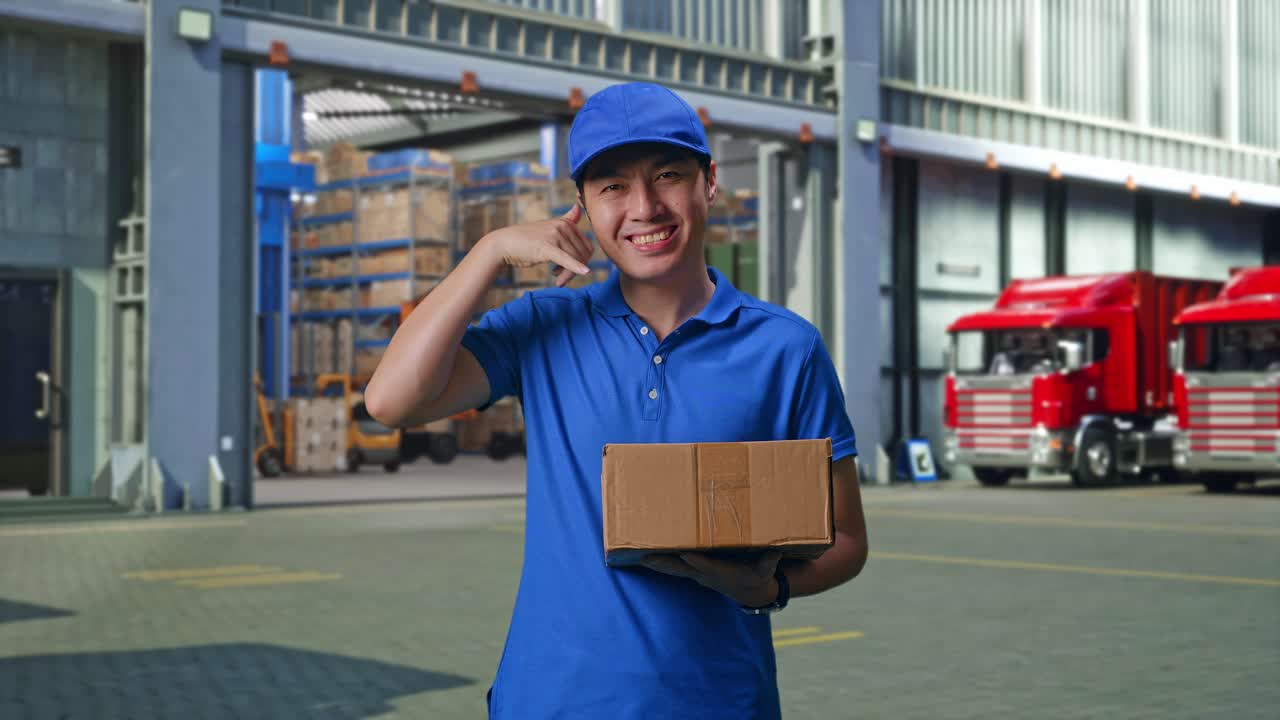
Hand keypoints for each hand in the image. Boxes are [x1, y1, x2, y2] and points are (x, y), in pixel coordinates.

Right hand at [480, 203, 592, 286]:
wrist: (504, 244)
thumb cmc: (527, 239)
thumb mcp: (548, 227)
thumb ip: (566, 220)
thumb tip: (577, 207)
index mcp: (566, 223)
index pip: (587, 246)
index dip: (582, 261)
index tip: (568, 269)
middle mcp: (563, 226)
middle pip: (582, 255)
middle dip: (575, 270)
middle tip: (561, 277)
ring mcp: (555, 235)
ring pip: (575, 260)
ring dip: (568, 274)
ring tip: (557, 279)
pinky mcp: (548, 247)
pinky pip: (566, 260)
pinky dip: (576, 268)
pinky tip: (585, 273)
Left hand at [642, 551, 781, 607]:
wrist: (749, 591)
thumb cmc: (757, 575)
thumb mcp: (766, 570)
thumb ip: (769, 561)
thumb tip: (776, 551)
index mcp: (721, 572)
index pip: (707, 566)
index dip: (697, 562)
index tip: (686, 554)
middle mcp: (705, 574)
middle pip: (681, 569)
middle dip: (664, 563)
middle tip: (646, 557)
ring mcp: (696, 573)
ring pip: (672, 568)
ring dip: (656, 563)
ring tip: (638, 555)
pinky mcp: (693, 571)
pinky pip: (673, 567)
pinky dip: (660, 562)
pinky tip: (645, 556)